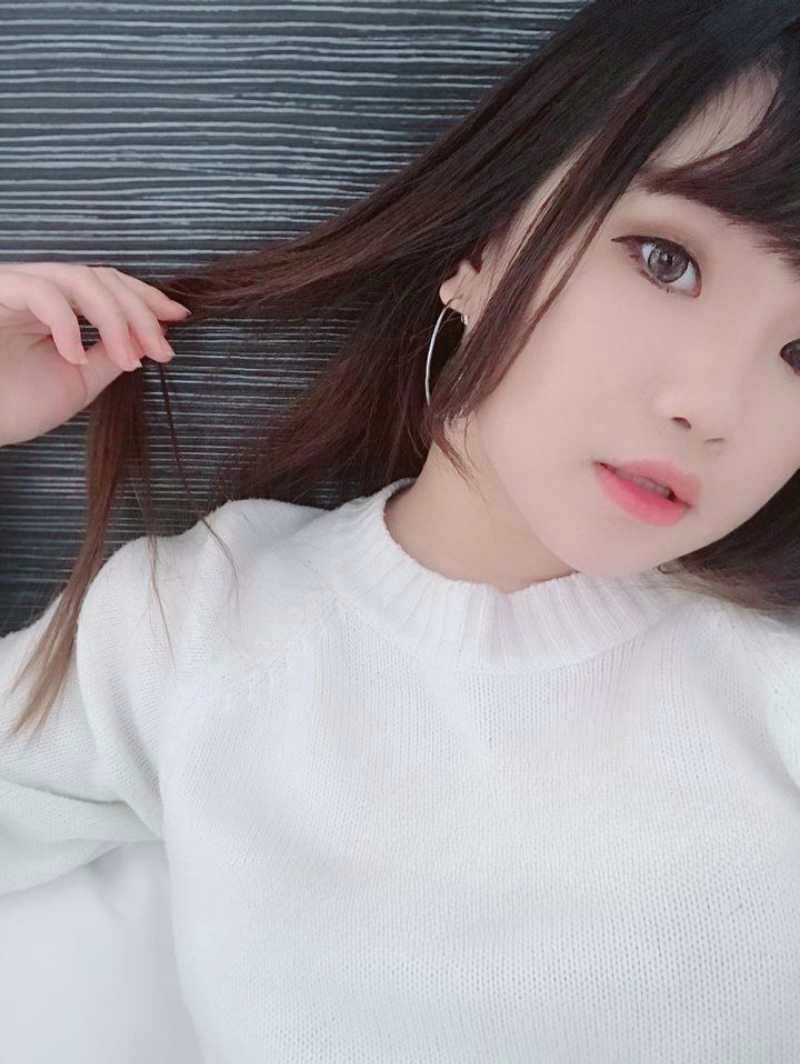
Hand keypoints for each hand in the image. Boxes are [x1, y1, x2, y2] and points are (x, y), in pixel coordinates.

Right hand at [0, 262, 189, 445]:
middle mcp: (34, 291)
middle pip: (101, 277)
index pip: (106, 286)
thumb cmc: (9, 406)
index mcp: (55, 309)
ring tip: (130, 358)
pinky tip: (75, 355)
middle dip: (140, 311)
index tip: (180, 317)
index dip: (145, 298)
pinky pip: (41, 292)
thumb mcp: (76, 382)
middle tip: (164, 349)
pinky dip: (68, 323)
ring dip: (116, 318)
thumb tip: (146, 339)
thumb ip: (109, 357)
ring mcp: (12, 288)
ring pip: (78, 279)